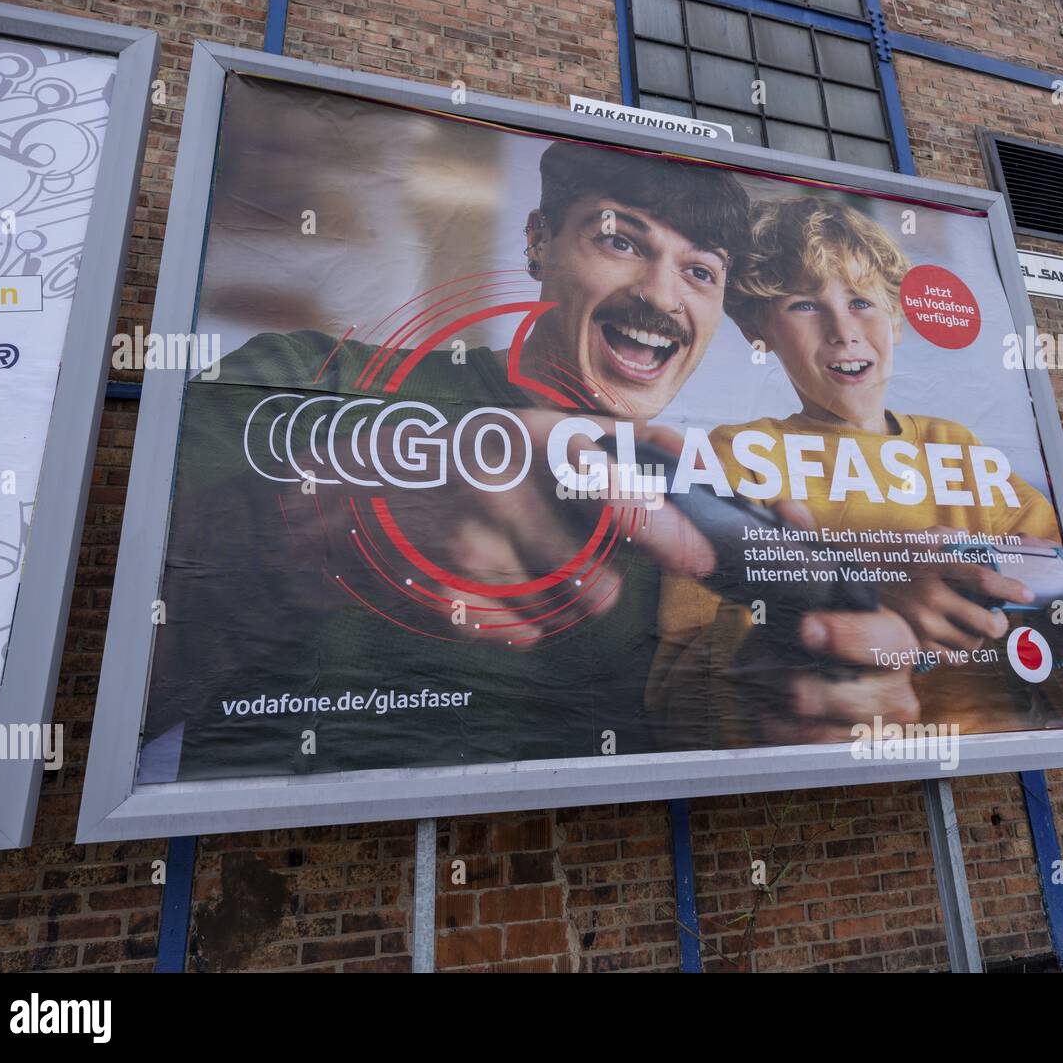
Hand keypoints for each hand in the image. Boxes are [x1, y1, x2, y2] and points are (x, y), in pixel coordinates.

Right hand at [331, 410, 714, 645]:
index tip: (702, 558)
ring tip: (531, 560)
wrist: (359, 500)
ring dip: (570, 595)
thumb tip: (689, 465)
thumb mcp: (530, 430)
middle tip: (622, 568)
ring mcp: (469, 553)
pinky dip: (527, 617)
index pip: (615, 494)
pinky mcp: (449, 602)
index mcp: (527, 437)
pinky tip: (496, 581)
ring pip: (569, 609)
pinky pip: (528, 632)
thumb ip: (609, 445)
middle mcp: (498, 492)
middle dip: (616, 578)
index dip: (668, 533)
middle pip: (597, 575)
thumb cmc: (468, 463)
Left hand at [719, 499, 919, 744]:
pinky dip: (772, 721)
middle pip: (838, 692)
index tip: (805, 628)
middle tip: (757, 659)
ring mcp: (879, 726)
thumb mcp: (813, 590)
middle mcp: (898, 687)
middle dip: (786, 673)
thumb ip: (805, 547)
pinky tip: (763, 703)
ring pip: (812, 715)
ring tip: (757, 673)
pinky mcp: (852, 754)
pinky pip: (801, 743)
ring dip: (770, 692)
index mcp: (897, 640)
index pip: (882, 641)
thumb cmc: (815, 632)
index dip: (844, 636)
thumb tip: (787, 509)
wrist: (811, 682)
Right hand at [879, 525, 1030, 654]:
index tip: (1026, 594)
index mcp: (933, 566)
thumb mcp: (913, 538)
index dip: (1009, 589)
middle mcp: (930, 596)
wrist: (844, 581)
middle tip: (994, 618)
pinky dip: (958, 652)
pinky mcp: (911, 642)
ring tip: (971, 628)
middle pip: (985, 623)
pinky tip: (953, 640)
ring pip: (971, 643)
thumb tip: (971, 540)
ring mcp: (920, 623)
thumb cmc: (881, 556)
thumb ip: (945, 536)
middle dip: (998, 623)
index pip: (983, 580)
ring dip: (978, 638)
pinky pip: (950, 657)